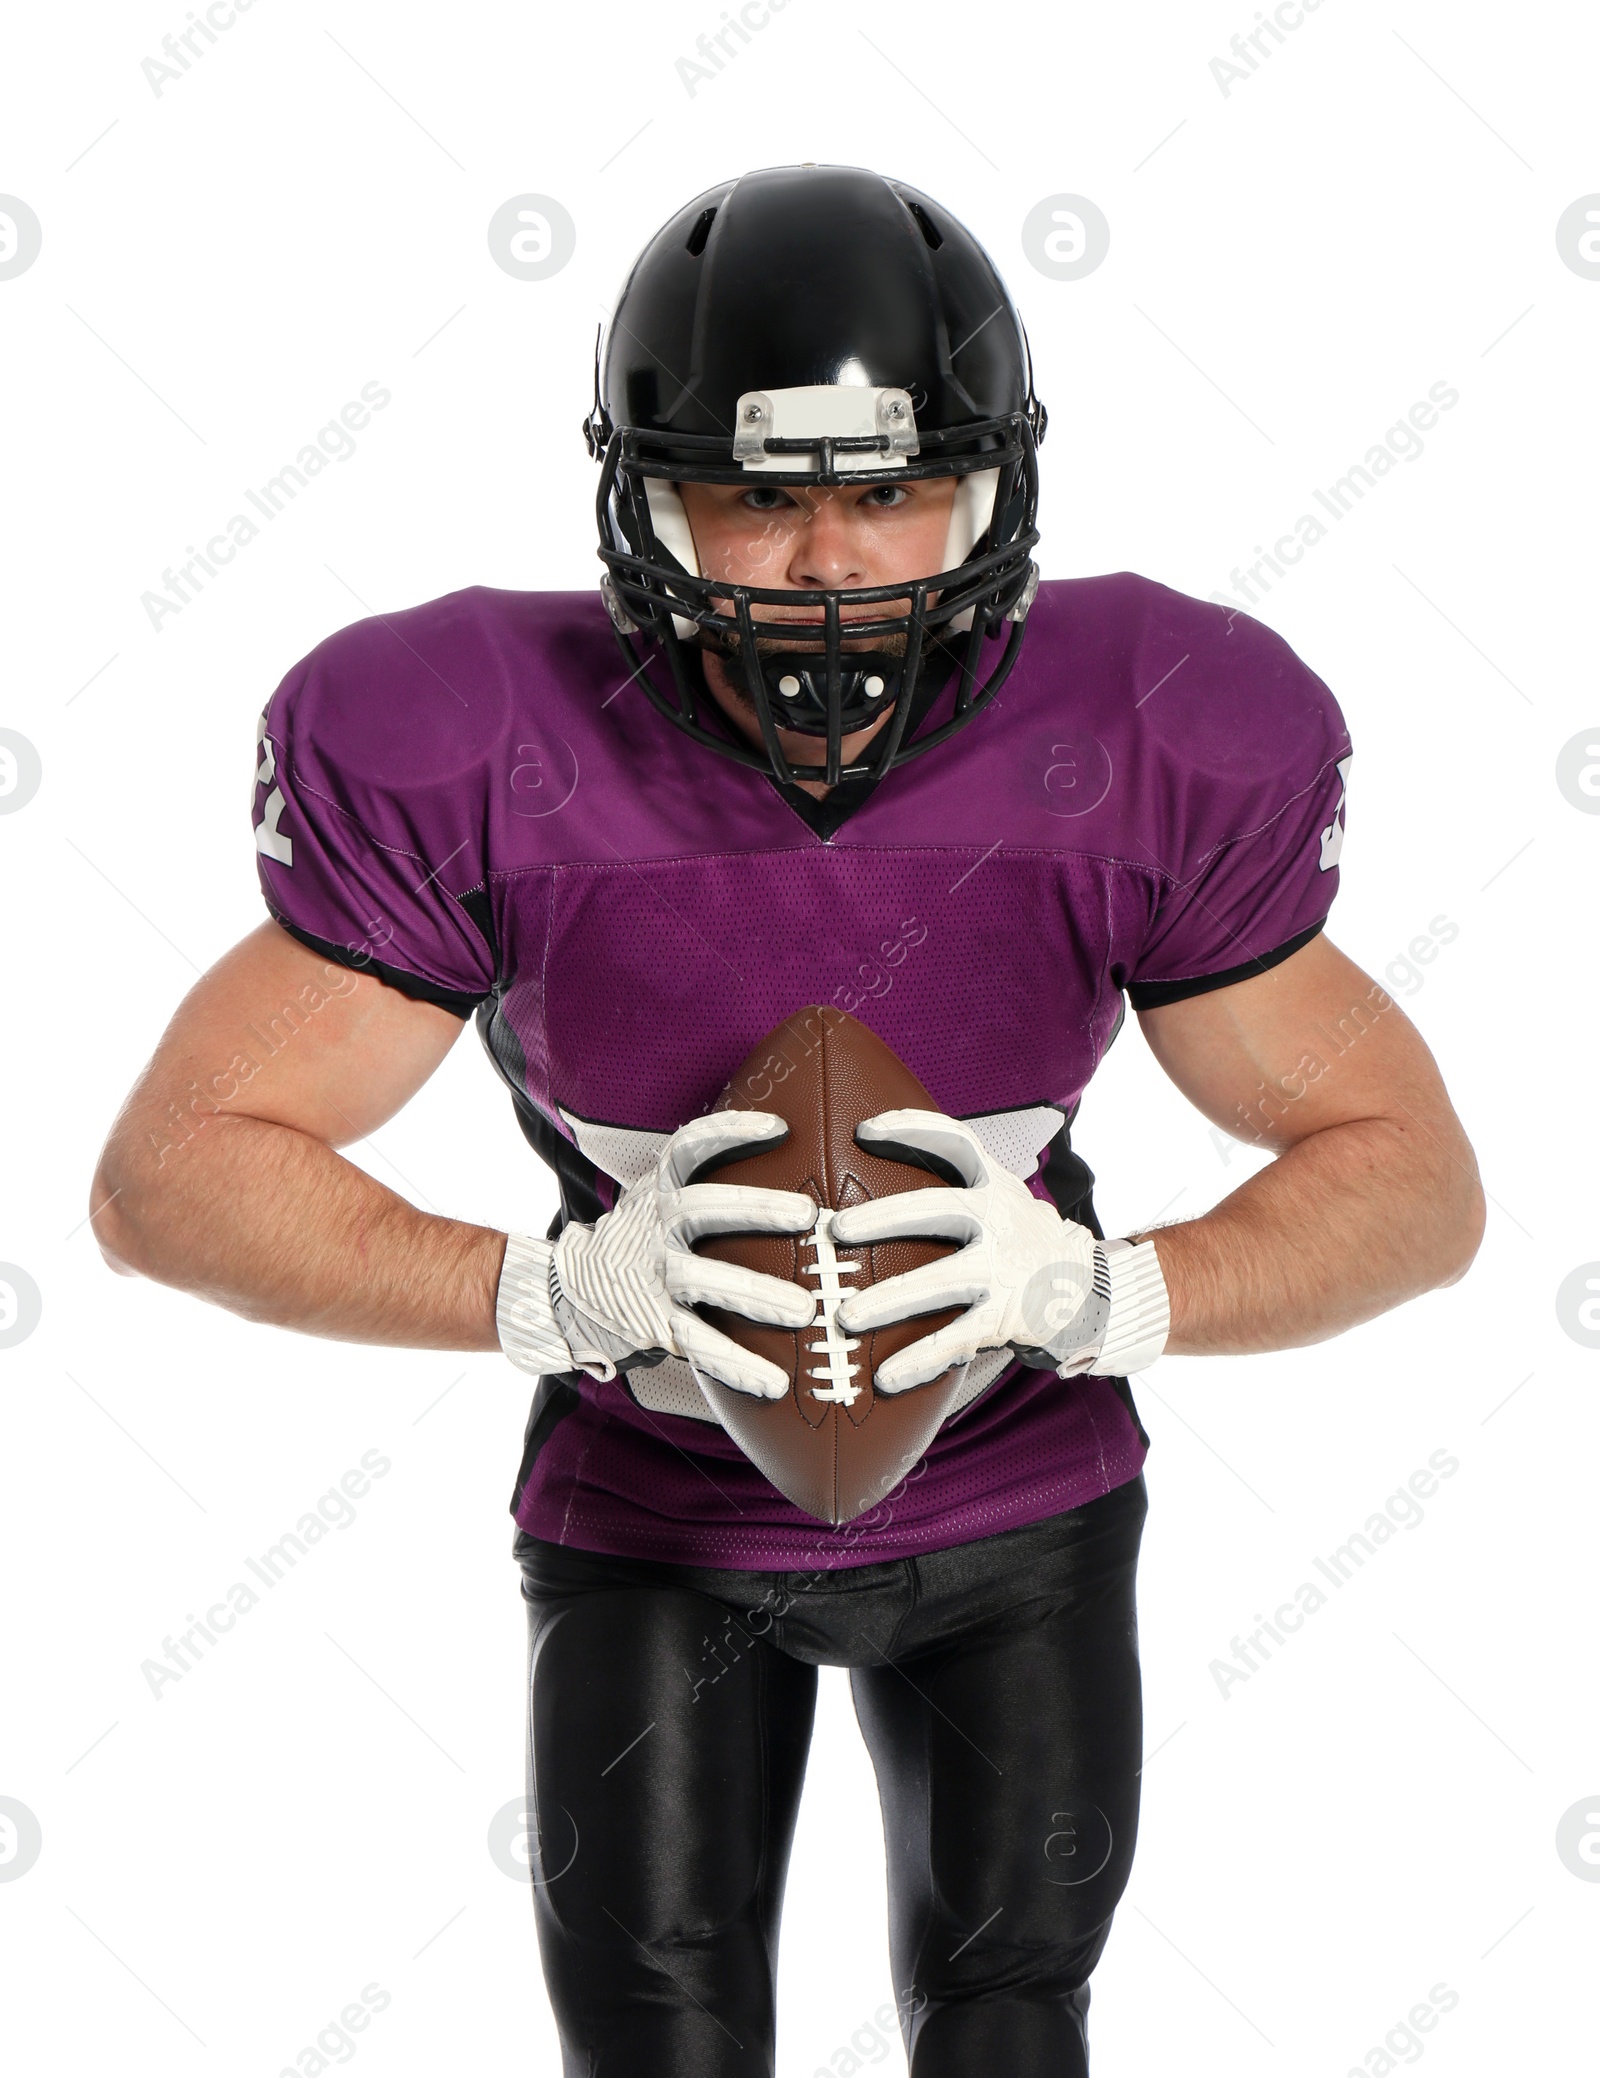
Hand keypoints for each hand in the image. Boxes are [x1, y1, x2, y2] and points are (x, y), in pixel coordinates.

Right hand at [498, 1111, 818, 1401]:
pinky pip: (698, 1343)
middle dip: (755, 1207)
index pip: (689, 1147)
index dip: (729, 1131)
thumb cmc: (644, 1237)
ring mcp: (652, 1275)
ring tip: (806, 1312)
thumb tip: (789, 1144)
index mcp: (660, 1189)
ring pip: (704, 1279)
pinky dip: (737, 1363)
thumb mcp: (659, 1196)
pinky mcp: (653, 1323)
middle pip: (702, 1208)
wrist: (573, 1290)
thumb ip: (705, 1178)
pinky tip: (775, 1382)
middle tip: (807, 1214)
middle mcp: (654, 1226)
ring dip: (756, 1295)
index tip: (778, 1127)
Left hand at [829, 1109, 1112, 1392]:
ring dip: (890, 1300)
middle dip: (884, 1217)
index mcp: (994, 1187)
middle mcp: (999, 1221)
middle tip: (837, 1229)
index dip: (913, 1128)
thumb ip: (957, 1184)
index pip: (956, 1143)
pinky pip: (955, 1338)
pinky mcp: (1005, 1316)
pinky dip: (920, 1360)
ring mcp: (1003, 1270)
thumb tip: (879, 1159)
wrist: (1088, 1288)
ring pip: (940, 1281)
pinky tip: (885, 1378)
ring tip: (845, 1318)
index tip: (864, 1129)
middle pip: (937, 1209)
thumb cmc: (1021, 1239)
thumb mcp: (1002, 1198)